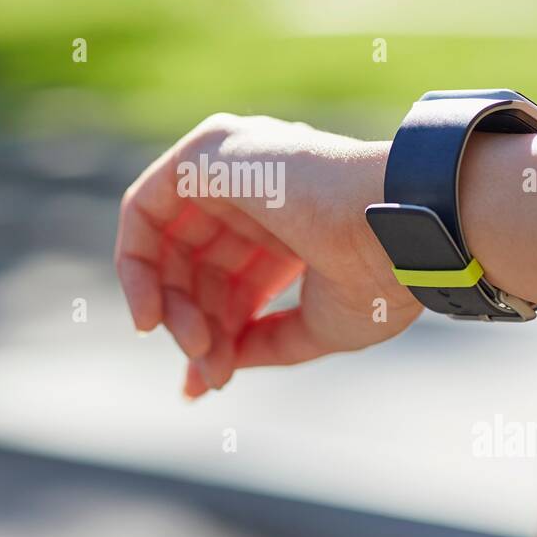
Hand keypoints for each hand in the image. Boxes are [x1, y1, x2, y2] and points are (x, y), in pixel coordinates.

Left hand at [115, 113, 422, 397]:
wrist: (401, 232)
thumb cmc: (381, 275)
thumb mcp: (318, 326)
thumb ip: (266, 342)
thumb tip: (215, 371)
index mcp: (291, 224)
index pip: (229, 281)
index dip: (214, 334)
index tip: (207, 384)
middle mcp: (257, 190)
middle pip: (196, 269)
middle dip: (196, 327)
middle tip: (208, 373)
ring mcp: (233, 165)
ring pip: (169, 247)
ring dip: (175, 310)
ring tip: (202, 351)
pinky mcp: (208, 151)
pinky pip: (142, 209)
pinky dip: (135, 265)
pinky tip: (151, 314)